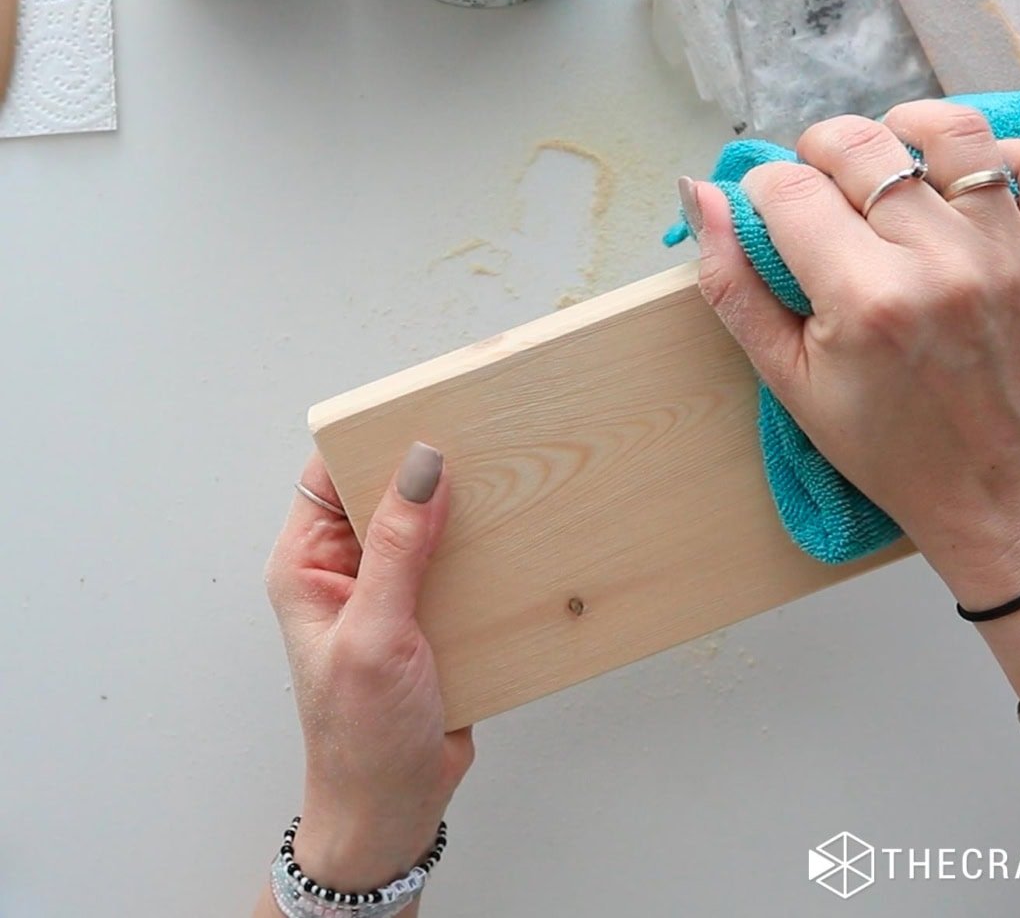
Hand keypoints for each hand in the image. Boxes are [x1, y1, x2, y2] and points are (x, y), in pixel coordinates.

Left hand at [264, 443, 472, 889]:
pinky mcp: (434, 612)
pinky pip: (461, 561)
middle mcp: (349, 570)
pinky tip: (516, 538)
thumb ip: (396, 548)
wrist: (395, 804)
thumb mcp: (375, 635)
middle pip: (387, 489)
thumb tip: (420, 466)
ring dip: (466, 509)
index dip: (372, 437)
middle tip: (480, 438)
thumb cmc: (360, 737)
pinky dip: (488, 549)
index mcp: (309, 566)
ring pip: (432, 523)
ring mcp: (394, 590)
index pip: (330, 473)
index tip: (424, 409)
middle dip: (431, 467)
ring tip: (508, 480)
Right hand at [685, 101, 1019, 597]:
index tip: (770, 215)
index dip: (763, 191)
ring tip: (888, 163)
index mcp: (864, 300)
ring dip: (903, 131)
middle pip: (860, 145)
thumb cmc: (881, 443)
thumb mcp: (787, 378)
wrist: (989, 489)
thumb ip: (734, 285)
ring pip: (951, 132)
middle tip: (820, 191)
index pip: (788, 189)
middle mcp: (939, 264)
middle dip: (820, 152)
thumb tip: (700, 194)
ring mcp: (1006, 253)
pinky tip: (964, 186)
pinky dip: (1002, 156)